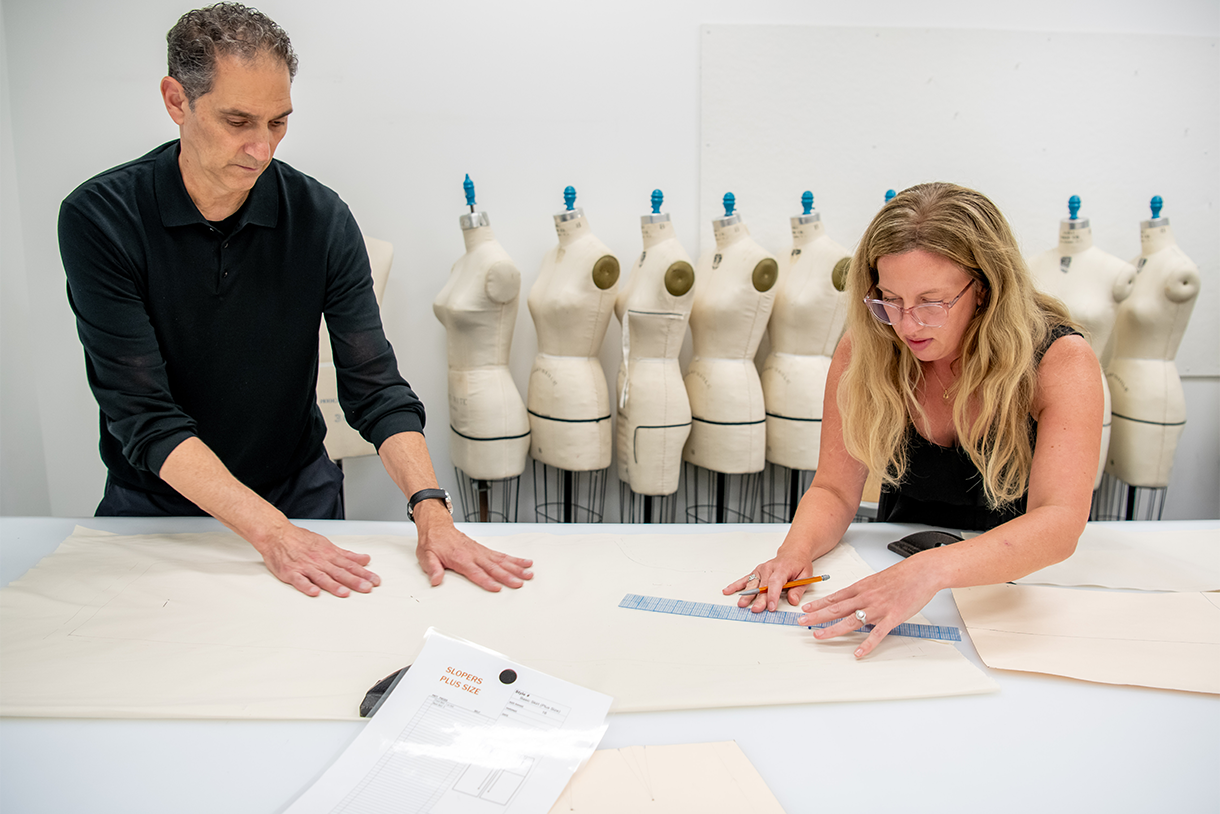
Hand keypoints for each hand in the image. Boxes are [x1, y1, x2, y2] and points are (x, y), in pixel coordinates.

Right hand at [255, 524, 380, 597]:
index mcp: (329, 554)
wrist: (277, 534)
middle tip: (367, 587)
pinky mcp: (291, 572)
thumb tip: (365, 559)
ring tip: (345, 592)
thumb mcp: (327, 544)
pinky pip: (299, 580)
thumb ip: (346, 554)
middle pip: (339, 572)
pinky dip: (307, 586)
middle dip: (355, 580)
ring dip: (334, 585)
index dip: (364, 573)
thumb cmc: (301, 540)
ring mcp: (305, 567)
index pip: (350, 565)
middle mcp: (319, 561)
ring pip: (322, 577)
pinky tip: (315, 592)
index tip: (375, 580)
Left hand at [414, 507, 532, 590]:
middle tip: (520, 582)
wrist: (437, 526)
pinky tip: (524, 562)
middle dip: (508, 576)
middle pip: (494, 567)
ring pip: (501, 560)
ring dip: (516, 567)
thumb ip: (433, 569)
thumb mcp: (426, 556)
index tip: (498, 587)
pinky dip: (514, 559)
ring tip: (529, 573)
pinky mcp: (484, 550)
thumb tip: (435, 580)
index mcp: (460, 558)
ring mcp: (480, 551)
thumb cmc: (433, 542)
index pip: (476, 572)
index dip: (487, 581)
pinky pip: (501, 555)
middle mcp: (474, 554)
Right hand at [722, 552, 814, 612]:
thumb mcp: (806, 576)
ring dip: (747, 594)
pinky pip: (745, 579)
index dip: (772, 595)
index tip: (771, 606)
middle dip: (759, 599)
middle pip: (763, 585)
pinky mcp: (756, 572)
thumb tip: (793, 601)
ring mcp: (761, 570)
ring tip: (741, 604)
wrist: (793, 553)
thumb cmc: (799, 565)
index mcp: (782, 568)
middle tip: (757, 610)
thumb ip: (798, 589)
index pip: (776, 582)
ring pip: (753, 583)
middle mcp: (769, 568)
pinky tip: (728, 590)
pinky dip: (736, 585)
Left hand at [797, 557, 939, 657]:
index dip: (819, 604)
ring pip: (850, 621)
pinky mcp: (892, 617)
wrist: (922, 572)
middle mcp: (866, 597)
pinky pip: (877, 634)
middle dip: (817, 616)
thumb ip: (864, 591)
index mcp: (862, 587)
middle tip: (801, 622)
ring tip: (818, 636)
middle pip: (836, 608)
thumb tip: (853, 599)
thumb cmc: (902, 575)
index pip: (835, 597)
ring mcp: (878, 608)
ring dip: (832, 630)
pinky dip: (867, 644)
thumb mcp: (877, 580)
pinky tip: (857, 653)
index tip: (806, 609)